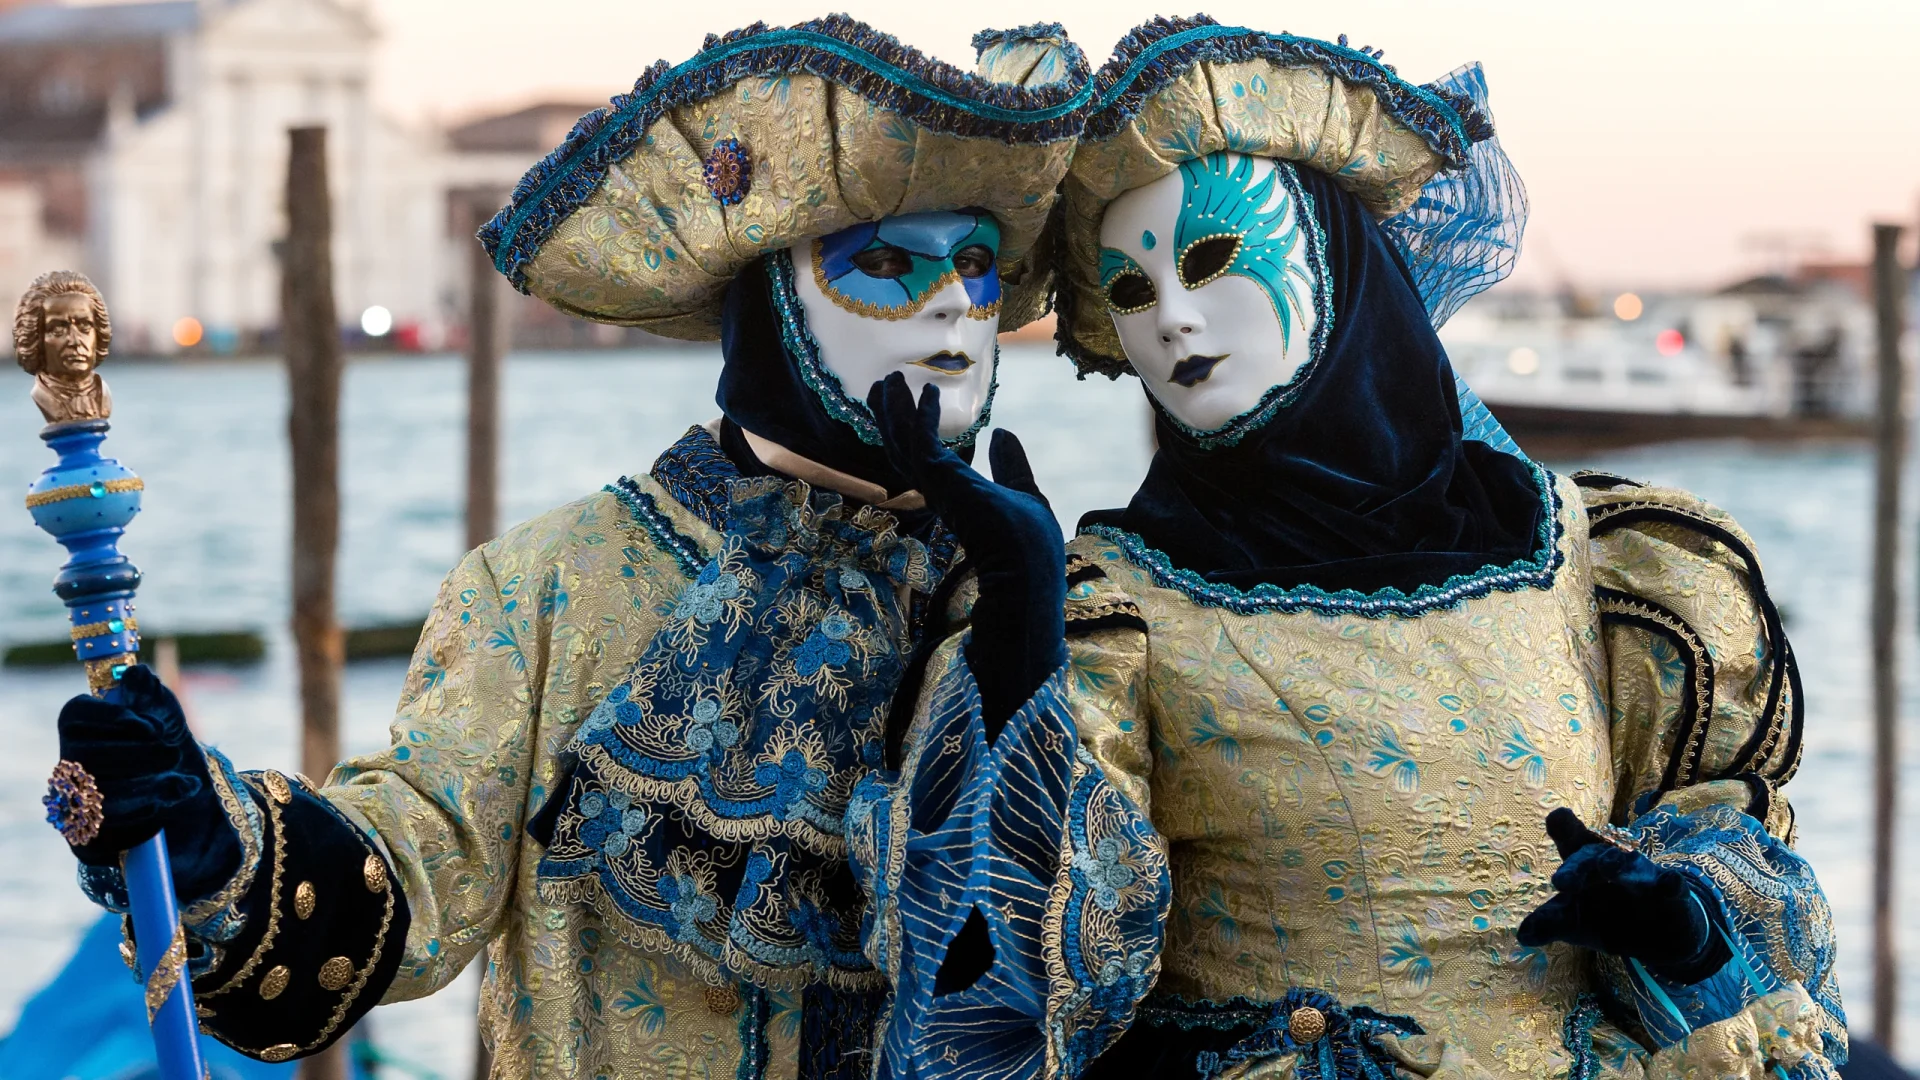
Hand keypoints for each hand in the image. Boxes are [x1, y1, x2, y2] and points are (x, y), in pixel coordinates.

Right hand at [55, 665, 239, 896]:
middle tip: (173, 751)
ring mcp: (75, 799)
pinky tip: (174, 797)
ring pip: (101, 790)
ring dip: (149, 781)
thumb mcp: (168, 718)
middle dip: (140, 753)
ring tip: (182, 777)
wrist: (186, 801)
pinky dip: (149, 807)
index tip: (151, 726)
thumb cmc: (168, 749)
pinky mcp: (89, 832)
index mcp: (81, 726)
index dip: (114, 719)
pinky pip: (111, 821)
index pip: (77, 714)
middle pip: (90, 754)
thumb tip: (137, 674)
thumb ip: (152, 696)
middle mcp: (70, 762)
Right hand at [867, 374, 1064, 737]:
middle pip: (903, 448)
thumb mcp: (1023, 490)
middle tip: (882, 383)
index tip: (914, 397)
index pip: (924, 459)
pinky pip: (922, 444)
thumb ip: (1011, 463)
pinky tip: (927, 394)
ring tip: (887, 380)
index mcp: (955, 494)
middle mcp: (939, 492)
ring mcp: (936, 489)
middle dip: (891, 416)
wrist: (1028, 566)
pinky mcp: (942, 484)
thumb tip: (1003, 432)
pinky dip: (921, 418)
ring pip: (903, 443)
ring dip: (894, 411)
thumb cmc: (1030, 542)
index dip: (915, 429)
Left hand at [1517, 808, 1727, 982]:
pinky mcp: (1670, 893)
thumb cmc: (1605, 917)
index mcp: (1583, 864)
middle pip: (1590, 856)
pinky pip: (1672, 886)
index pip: (1570, 842)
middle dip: (1576, 867)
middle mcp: (1609, 861)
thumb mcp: (1574, 922)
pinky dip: (1671, 884)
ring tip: (1608, 865)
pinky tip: (1670, 882)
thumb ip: (1550, 923)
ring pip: (1628, 865)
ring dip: (1617, 863)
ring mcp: (1641, 875)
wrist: (1657, 934)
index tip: (1557, 818)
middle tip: (1560, 882)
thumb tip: (1523, 935)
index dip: (1564, 829)